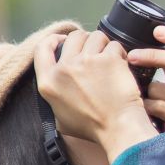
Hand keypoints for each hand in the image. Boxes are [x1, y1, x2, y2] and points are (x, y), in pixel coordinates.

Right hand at [33, 28, 152, 155]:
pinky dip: (120, 53)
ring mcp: (86, 61)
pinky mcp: (108, 59)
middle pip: (73, 37)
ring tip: (110, 59)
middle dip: (86, 40)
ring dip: (104, 45)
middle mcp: (64, 69)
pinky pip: (115, 45)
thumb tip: (56, 88)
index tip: (63, 40)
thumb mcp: (60, 118)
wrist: (118, 128)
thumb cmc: (92, 128)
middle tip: (96, 52)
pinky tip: (122, 65)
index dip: (54, 39)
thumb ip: (55, 99)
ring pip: (96, 36)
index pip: (42, 48)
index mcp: (48, 82)